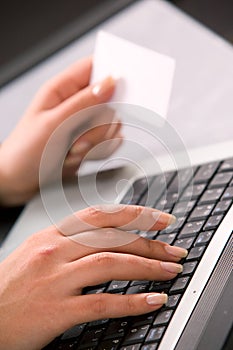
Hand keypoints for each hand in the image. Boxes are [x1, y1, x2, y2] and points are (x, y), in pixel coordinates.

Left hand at [0, 57, 121, 205]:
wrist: (20, 182)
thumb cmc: (25, 152)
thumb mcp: (53, 125)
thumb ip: (83, 102)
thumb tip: (109, 82)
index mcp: (62, 90)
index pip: (94, 67)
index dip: (111, 73)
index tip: (120, 88)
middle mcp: (75, 105)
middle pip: (109, 101)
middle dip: (98, 123)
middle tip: (78, 135)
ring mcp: (83, 124)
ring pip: (112, 124)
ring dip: (97, 141)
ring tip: (73, 149)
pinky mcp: (89, 141)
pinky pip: (110, 141)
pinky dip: (98, 152)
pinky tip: (78, 156)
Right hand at [0, 205, 185, 349]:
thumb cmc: (9, 287)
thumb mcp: (36, 253)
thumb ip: (69, 244)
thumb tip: (105, 239)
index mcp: (52, 237)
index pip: (101, 216)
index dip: (134, 214)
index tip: (160, 219)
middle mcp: (55, 252)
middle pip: (112, 238)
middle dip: (150, 242)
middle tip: (175, 249)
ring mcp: (55, 280)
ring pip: (111, 263)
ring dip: (148, 267)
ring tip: (171, 271)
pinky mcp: (56, 311)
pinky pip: (102, 303)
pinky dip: (132, 302)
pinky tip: (153, 301)